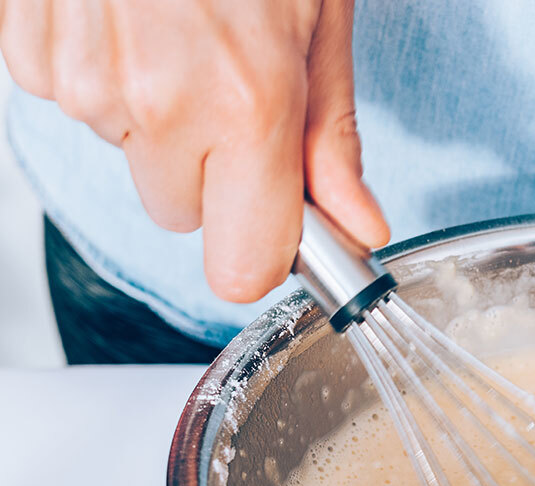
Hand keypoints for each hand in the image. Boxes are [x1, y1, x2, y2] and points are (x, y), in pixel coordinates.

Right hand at [0, 0, 388, 300]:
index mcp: (247, 107)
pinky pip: (81, 111)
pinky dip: (108, 80)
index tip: (278, 222)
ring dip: (157, 119)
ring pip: (131, 159)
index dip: (262, 251)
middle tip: (228, 89)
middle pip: (183, 216)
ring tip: (178, 34)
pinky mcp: (32, 57)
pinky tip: (131, 22)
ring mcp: (85, 81)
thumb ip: (331, 138)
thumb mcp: (319, 24)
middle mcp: (159, 104)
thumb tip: (358, 226)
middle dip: (210, 172)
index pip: (241, 269)